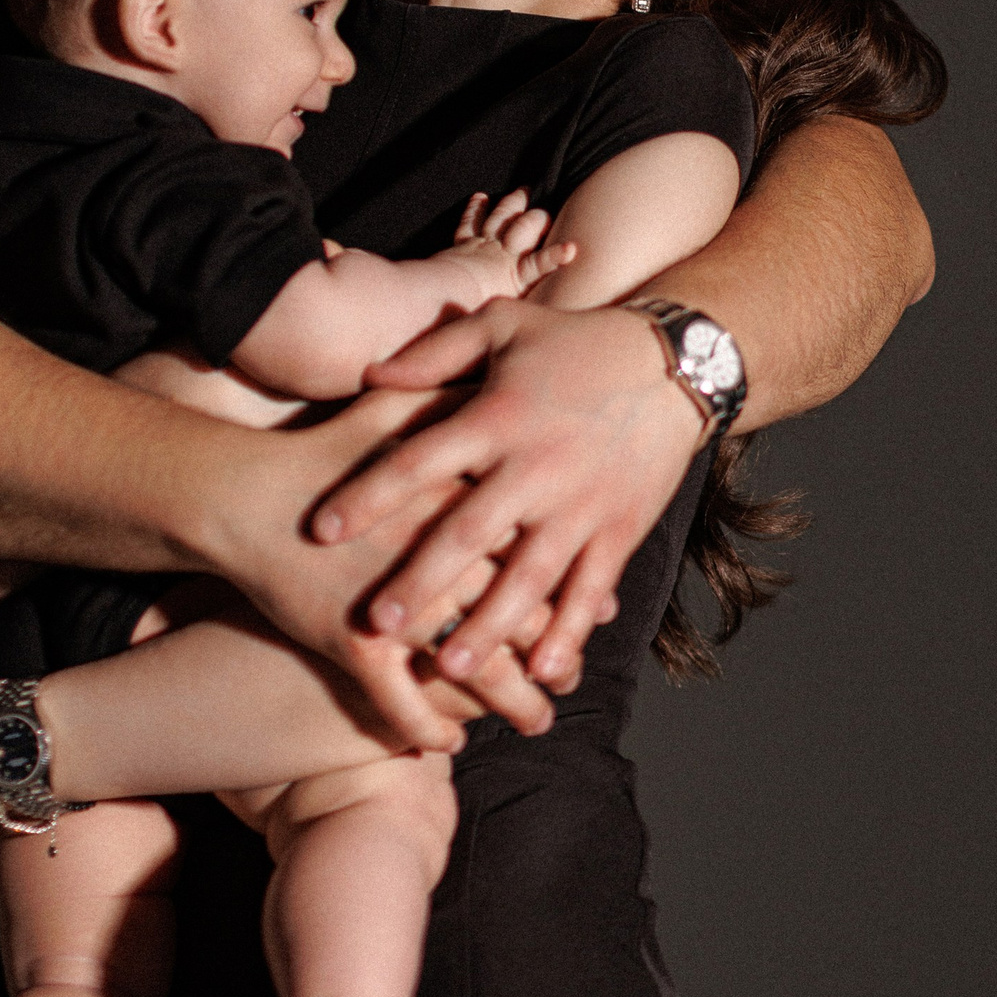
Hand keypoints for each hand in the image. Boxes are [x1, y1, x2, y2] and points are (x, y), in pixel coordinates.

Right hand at [197, 385, 561, 738]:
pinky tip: (448, 744)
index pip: (533, 547)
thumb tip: (497, 375)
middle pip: (517, 612)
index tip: (603, 606)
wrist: (243, 496)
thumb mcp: (394, 411)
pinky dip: (424, 727)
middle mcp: (438, 557)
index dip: (571, 580)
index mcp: (457, 502)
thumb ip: (450, 392)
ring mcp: (398, 606)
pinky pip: (399, 701)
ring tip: (538, 721)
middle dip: (553, 651)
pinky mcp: (353, 644)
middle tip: (577, 676)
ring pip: (472, 667)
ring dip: (509, 702)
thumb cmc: (322, 449)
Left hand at [310, 301, 701, 692]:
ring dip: (489, 626)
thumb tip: (370, 374)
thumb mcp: (502, 327)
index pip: (421, 460)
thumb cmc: (575, 342)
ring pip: (528, 576)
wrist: (674, 364)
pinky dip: (568, 631)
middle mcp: (536, 466)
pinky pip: (589, 588)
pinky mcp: (619, 529)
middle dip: (421, 581)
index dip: (369, 494)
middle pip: (468, 533)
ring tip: (449, 666)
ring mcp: (581, 504)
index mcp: (498, 416)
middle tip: (378, 623)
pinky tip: (541, 670)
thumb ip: (434, 353)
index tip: (322, 529)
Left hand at [442, 189, 576, 305]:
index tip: (571, 248)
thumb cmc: (472, 311)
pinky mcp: (462, 244)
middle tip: (546, 211)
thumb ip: (519, 313)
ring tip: (523, 190)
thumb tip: (532, 329)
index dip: (556, 255)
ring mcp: (482, 246)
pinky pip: (470, 222)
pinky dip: (475, 208)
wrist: (440, 295)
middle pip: (524, 228)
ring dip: (512, 203)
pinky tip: (480, 197)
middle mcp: (502, 256)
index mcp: (517, 277)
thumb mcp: (504, 316)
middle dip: (536, 217)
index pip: (543, 263)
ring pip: (501, 217)